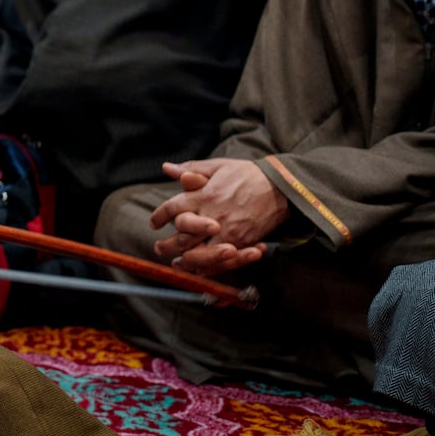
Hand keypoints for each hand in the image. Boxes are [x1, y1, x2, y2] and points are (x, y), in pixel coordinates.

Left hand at [150, 158, 289, 275]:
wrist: (280, 187)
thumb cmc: (247, 174)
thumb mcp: (218, 166)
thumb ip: (191, 169)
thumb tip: (166, 168)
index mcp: (203, 195)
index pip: (172, 208)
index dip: (160, 216)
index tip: (154, 223)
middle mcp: (211, 215)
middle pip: (182, 237)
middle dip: (167, 245)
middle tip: (159, 249)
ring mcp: (227, 231)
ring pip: (199, 253)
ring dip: (185, 261)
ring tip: (177, 263)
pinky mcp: (241, 242)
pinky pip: (221, 260)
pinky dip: (209, 268)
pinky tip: (199, 269)